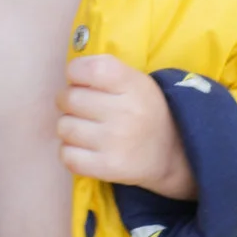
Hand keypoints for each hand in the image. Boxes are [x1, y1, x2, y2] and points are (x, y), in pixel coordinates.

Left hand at [57, 55, 194, 199]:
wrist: (173, 154)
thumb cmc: (146, 111)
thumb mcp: (137, 83)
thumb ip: (106, 71)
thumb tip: (69, 74)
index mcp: (134, 86)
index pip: (88, 69)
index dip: (76, 72)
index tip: (82, 80)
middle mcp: (126, 112)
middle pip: (69, 99)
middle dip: (69, 102)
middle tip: (84, 108)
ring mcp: (116, 142)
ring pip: (63, 127)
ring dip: (70, 128)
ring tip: (87, 130)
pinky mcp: (107, 167)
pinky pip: (66, 155)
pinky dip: (71, 151)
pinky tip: (87, 148)